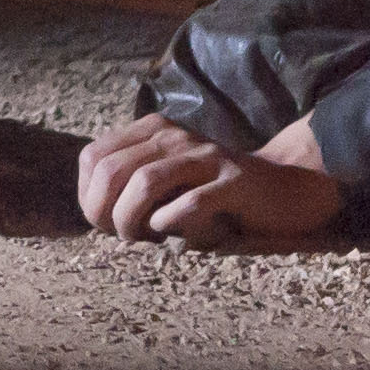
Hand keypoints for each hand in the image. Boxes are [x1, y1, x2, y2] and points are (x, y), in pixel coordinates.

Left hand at [75, 113, 347, 246]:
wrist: (281, 189)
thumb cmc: (213, 193)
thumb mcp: (168, 180)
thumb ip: (131, 185)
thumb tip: (93, 214)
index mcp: (152, 131)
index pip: (94, 157)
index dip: (88, 196)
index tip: (102, 224)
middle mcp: (174, 136)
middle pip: (113, 170)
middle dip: (105, 212)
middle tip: (120, 237)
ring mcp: (205, 157)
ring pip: (146, 182)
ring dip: (131, 219)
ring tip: (140, 238)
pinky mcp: (233, 182)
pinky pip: (191, 202)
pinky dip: (171, 221)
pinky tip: (170, 232)